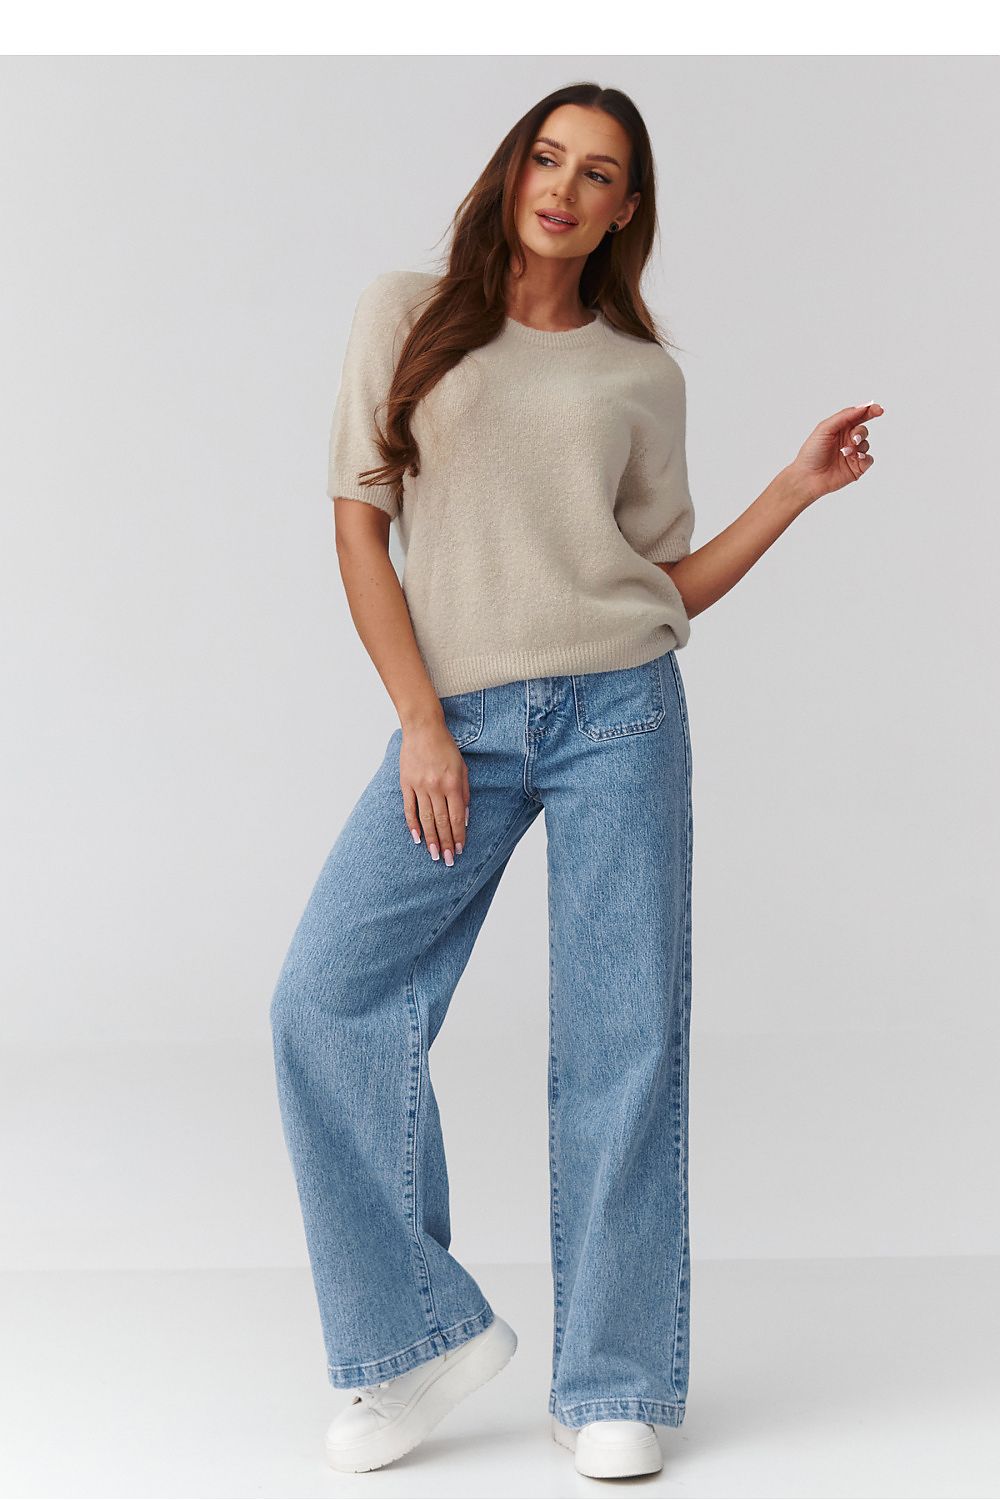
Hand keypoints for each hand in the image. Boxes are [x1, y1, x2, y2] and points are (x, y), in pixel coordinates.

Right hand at [399, 718, 469, 865]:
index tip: (459, 849)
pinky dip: (413, 825)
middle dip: (445, 843)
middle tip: (448, 860)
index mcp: (453, 784)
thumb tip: (464, 818)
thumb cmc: (446, 748)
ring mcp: (419, 786)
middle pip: (442, 821)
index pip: (456, 817)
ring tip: (434, 855)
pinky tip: (417, 838)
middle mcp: (436, 787)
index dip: (458, 835)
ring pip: (426, 819)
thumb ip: (465, 793)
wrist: (423, 729)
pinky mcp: (406, 784)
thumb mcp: (463, 768)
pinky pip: (409, 809)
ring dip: (431, 839)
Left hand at [786, 402, 883, 504]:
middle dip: (860, 433)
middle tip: (853, 439)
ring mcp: (852, 454)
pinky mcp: (856, 468)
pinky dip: (864, 458)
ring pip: (866, 444)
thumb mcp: (825, 428)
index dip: (870, 411)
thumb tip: (862, 408)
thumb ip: (844, 416)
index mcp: (839, 429)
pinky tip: (855, 459)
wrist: (808, 477)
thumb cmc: (811, 453)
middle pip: (863, 430)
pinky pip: (869, 459)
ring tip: (845, 453)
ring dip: (858, 446)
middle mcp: (846, 440)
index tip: (878, 410)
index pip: (858, 416)